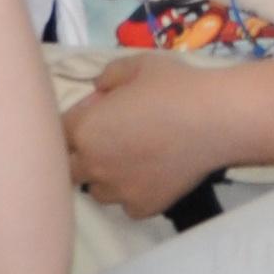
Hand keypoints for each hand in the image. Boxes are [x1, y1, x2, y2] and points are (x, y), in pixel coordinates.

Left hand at [61, 49, 227, 219]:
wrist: (214, 121)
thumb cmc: (173, 87)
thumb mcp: (136, 65)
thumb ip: (108, 77)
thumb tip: (99, 92)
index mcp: (85, 130)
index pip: (59, 132)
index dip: (76, 120)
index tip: (95, 113)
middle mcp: (93, 166)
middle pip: (68, 168)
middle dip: (79, 154)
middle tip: (107, 139)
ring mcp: (117, 191)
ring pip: (96, 189)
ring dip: (103, 176)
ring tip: (129, 159)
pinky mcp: (142, 208)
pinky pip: (125, 204)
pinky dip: (131, 192)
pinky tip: (149, 174)